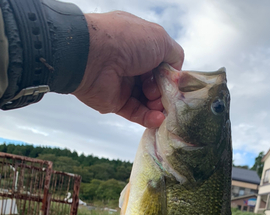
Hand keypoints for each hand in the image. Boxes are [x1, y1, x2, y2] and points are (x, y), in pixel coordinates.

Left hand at [73, 11, 183, 127]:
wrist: (93, 56)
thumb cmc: (127, 42)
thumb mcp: (160, 39)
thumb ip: (174, 55)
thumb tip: (177, 72)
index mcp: (140, 45)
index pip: (161, 64)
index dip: (170, 75)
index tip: (175, 83)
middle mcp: (131, 64)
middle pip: (156, 84)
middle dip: (164, 93)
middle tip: (166, 96)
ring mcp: (123, 84)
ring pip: (147, 101)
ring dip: (158, 107)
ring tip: (162, 109)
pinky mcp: (116, 103)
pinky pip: (136, 112)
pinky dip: (148, 117)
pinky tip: (158, 119)